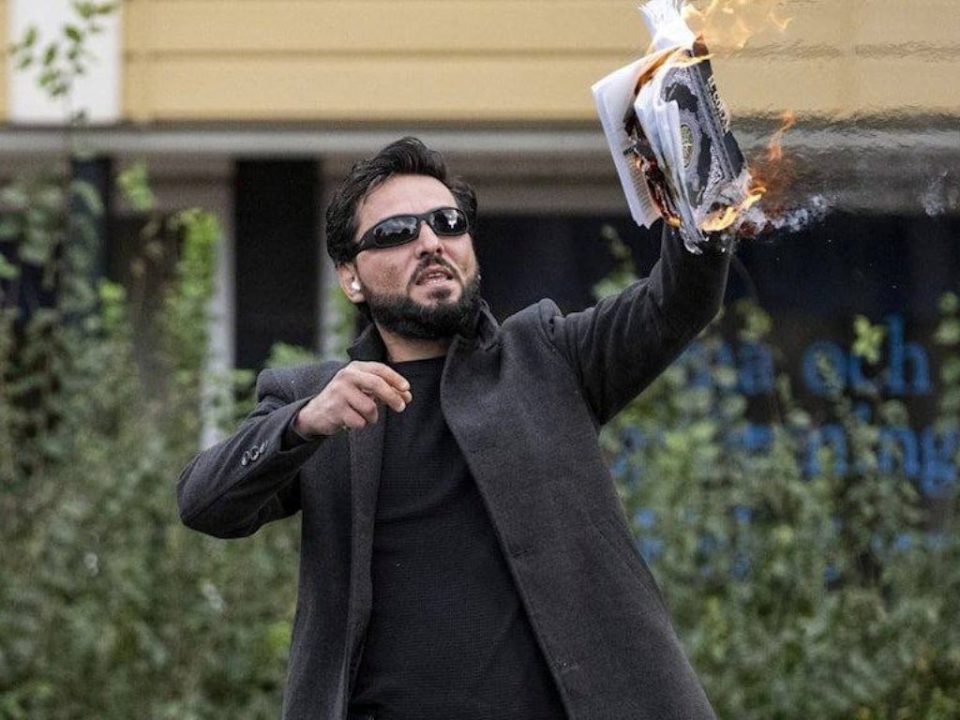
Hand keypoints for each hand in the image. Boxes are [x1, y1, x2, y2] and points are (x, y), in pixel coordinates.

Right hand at [294, 362, 412, 435]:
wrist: (317, 412)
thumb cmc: (347, 399)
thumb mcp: (364, 390)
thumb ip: (385, 391)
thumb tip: (407, 396)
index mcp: (355, 368)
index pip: (380, 369)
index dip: (395, 379)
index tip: (407, 389)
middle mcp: (346, 376)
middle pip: (377, 384)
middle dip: (392, 397)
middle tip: (401, 407)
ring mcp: (339, 392)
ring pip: (370, 408)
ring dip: (372, 417)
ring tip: (364, 417)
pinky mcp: (335, 409)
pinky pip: (359, 422)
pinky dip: (360, 425)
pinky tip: (350, 421)